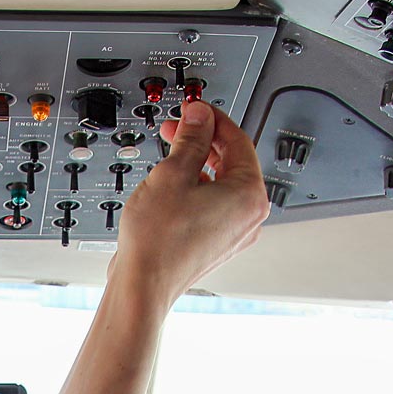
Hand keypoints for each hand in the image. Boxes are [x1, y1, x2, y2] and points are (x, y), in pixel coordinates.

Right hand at [109, 100, 269, 305]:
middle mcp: (249, 216)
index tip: (193, 109)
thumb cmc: (159, 241)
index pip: (238, 140)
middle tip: (177, 129)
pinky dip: (195, 189)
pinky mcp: (216, 243)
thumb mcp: (173, 173)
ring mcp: (234, 233)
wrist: (143, 284)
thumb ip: (191, 138)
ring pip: (219, 184)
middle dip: (202, 141)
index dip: (211, 119)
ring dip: (196, 164)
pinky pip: (211, 205)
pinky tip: (170, 186)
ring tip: (168, 158)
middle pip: (231, 162)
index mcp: (249, 195)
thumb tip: (200, 117)